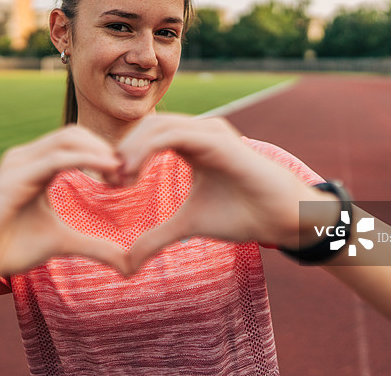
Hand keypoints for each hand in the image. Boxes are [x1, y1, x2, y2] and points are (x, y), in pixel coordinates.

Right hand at [0, 125, 129, 285]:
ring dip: (99, 151)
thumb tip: (128, 261)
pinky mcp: (12, 178)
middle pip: (74, 133)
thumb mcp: (61, 242)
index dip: (104, 153)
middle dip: (104, 147)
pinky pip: (54, 158)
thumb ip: (94, 245)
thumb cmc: (9, 247)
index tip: (128, 176)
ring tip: (119, 172)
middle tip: (127, 174)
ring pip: (66, 139)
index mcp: (37, 165)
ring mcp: (17, 164)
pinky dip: (84, 159)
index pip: (76, 141)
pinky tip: (105, 170)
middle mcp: (26, 157)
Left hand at [116, 114, 330, 270]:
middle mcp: (200, 131)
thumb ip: (157, 237)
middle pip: (147, 126)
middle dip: (122, 150)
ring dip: (131, 150)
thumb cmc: (241, 214)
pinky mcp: (217, 139)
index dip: (124, 155)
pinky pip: (172, 135)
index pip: (147, 135)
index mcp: (191, 143)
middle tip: (110, 181)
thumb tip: (127, 263)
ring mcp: (209, 132)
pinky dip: (146, 149)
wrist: (280, 218)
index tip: (109, 185)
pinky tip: (134, 173)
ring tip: (120, 179)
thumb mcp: (188, 225)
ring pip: (157, 126)